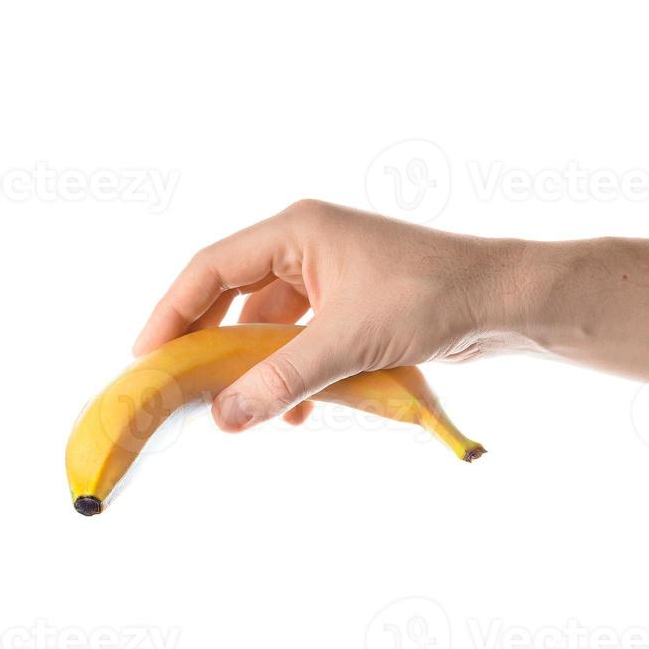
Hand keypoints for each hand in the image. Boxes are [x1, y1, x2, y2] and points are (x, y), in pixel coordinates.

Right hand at [132, 200, 527, 431]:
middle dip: (209, 344)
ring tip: (244, 411)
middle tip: (179, 386)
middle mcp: (308, 244)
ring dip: (257, 366)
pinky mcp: (355, 302)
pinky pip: (304, 336)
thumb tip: (225, 418)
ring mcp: (332, 273)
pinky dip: (295, 371)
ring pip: (270, 321)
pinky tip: (300, 412)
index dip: (171, 313)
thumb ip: (282, 380)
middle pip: (232, 294)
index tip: (146, 358)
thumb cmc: (431, 299)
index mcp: (297, 231)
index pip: (209, 268)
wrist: (503, 301)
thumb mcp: (346, 344)